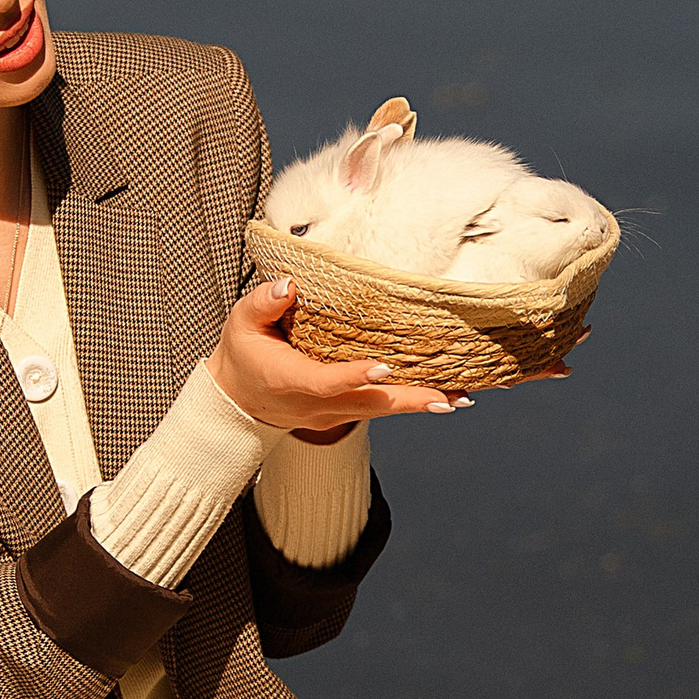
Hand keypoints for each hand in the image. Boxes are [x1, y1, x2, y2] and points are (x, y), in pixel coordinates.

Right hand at [208, 279, 468, 431]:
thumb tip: (288, 285)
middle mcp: (319, 404)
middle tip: (447, 399)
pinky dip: (413, 403)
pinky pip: (383, 408)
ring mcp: (335, 413)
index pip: (326, 381)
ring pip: (382, 410)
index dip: (354, 376)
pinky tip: (445, 397)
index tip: (382, 368)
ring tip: (460, 398)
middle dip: (409, 400)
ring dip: (421, 404)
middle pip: (369, 405)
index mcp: (293, 381)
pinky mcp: (346, 412)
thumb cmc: (244, 355)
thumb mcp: (241, 323)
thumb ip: (263, 303)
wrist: (238, 401)